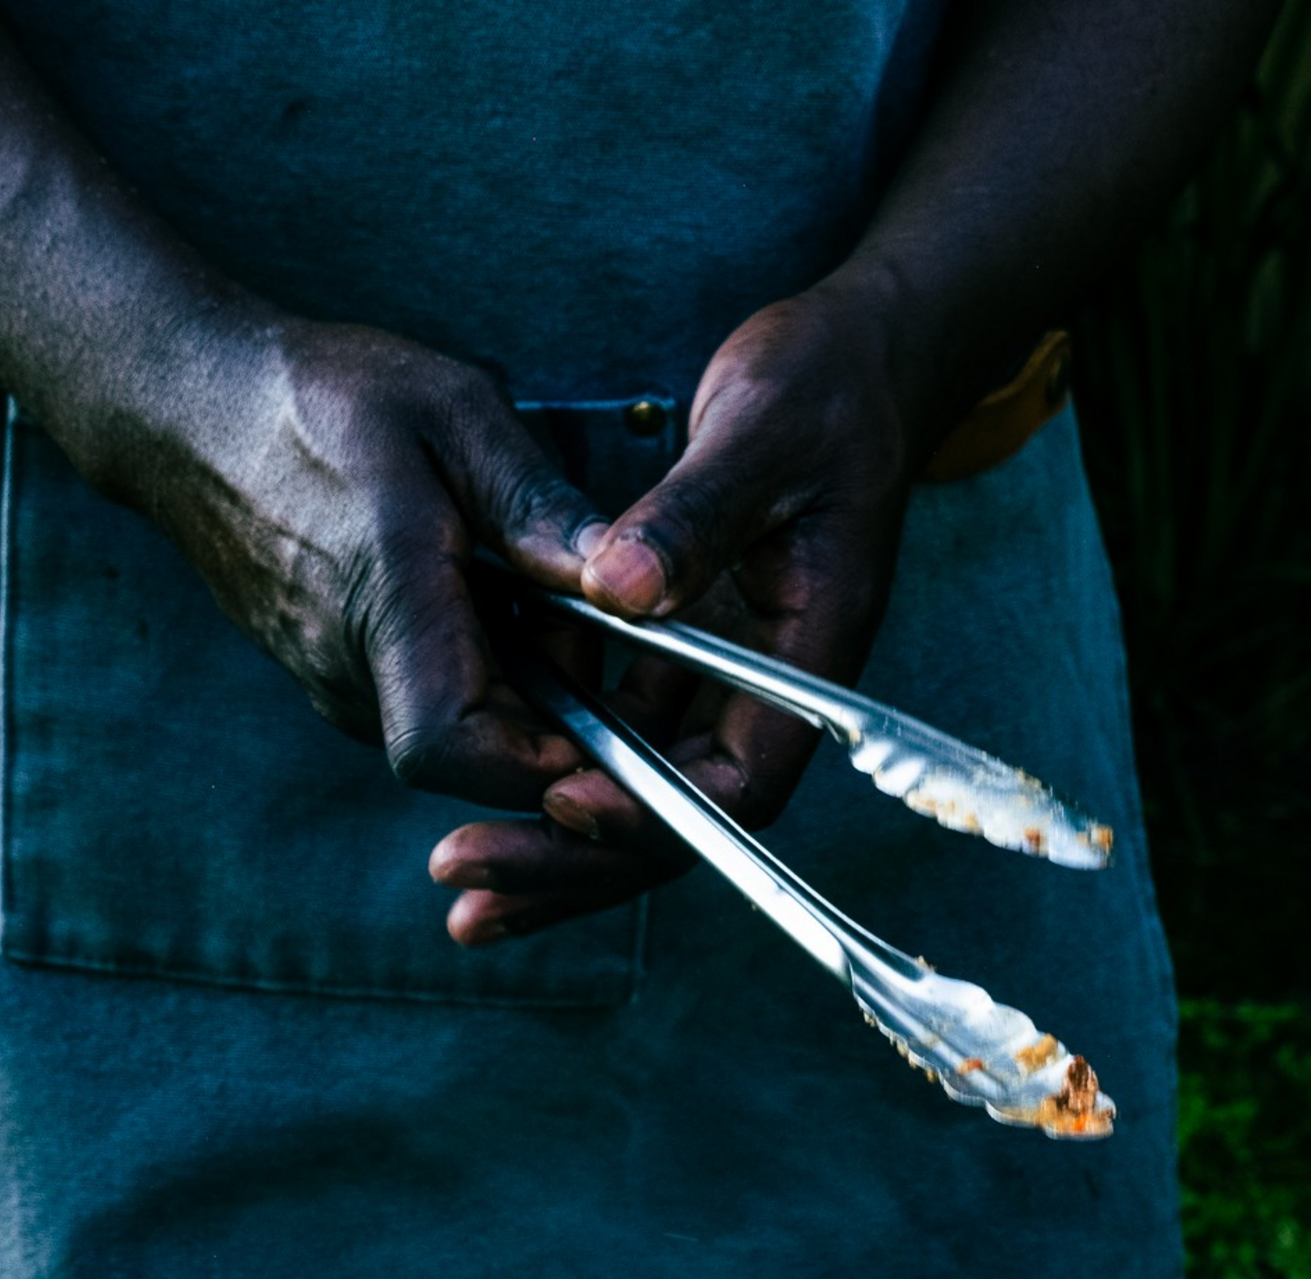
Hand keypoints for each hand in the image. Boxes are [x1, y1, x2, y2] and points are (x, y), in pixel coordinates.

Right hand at [135, 315, 618, 819]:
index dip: (533, 763)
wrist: (193, 411)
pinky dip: (475, 667)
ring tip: (516, 583)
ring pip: (459, 732)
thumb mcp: (451, 410)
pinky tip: (474, 589)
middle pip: (477, 754)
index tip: (601, 719)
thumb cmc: (317, 399)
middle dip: (553, 709)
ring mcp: (335, 684)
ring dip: (516, 683)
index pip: (448, 748)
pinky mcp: (335, 682)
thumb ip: (535, 500)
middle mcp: (348, 669)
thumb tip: (617, 579)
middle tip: (576, 614)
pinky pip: (427, 704)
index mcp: (379, 601)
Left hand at [428, 278, 916, 945]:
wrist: (853, 361)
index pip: (736, 784)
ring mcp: (720, 683)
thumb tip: (613, 589)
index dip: (652, 811)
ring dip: (547, 834)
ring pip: (635, 788)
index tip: (561, 803)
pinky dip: (548, 756)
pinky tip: (476, 775)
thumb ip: (691, 514)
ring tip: (457, 874)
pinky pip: (613, 730)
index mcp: (809, 662)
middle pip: (674, 819)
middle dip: (570, 862)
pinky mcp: (680, 656)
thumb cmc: (824, 387)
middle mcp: (765, 696)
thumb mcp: (760, 429)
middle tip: (464, 884)